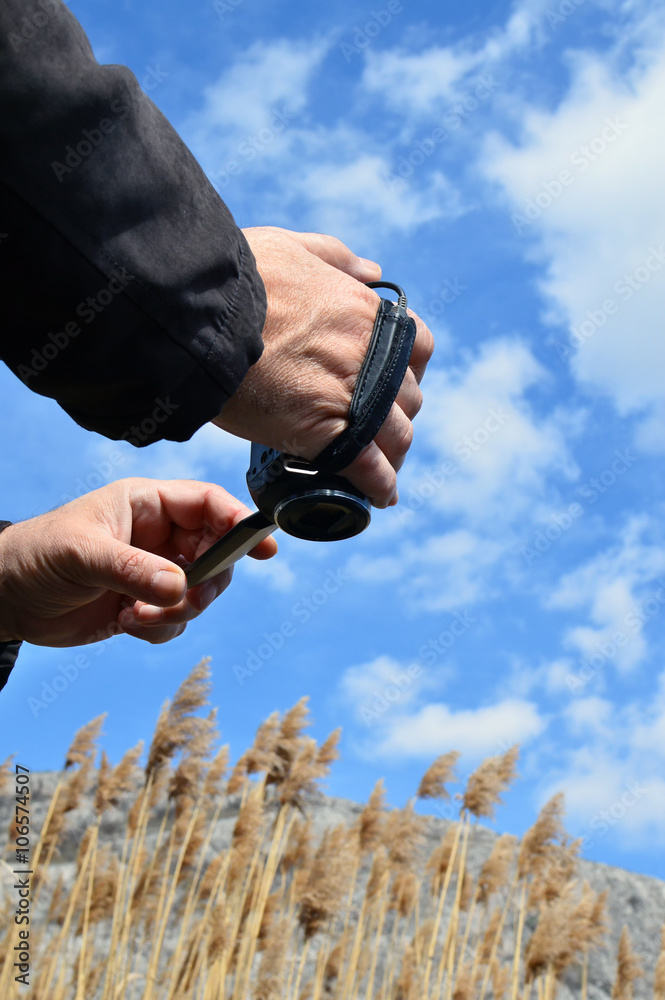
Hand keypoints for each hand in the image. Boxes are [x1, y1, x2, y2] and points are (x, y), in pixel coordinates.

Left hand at [0, 478, 276, 646]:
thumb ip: (132, 570)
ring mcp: (153, 571)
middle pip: (215, 554)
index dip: (239, 522)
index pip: (208, 504)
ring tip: (137, 618)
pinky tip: (126, 625)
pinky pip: (177, 619)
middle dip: (206, 584)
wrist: (5, 597)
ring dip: (179, 612)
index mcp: (147, 504)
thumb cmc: (36, 555)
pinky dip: (162, 630)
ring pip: (200, 592)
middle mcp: (157, 535)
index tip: (264, 549)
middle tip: (183, 601)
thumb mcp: (82, 554)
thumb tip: (179, 589)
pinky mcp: (145, 605)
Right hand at [215, 227, 433, 506]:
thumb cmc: (238, 277)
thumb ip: (337, 257)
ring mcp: (353, 397)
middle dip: (396, 416)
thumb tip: (371, 271)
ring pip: (396, 437)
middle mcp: (372, 356)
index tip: (388, 386)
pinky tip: (379, 498)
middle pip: (407, 397)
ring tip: (378, 472)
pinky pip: (370, 469)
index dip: (405, 371)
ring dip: (392, 456)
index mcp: (366, 312)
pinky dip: (380, 487)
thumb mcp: (293, 247)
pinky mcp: (327, 434)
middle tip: (377, 432)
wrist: (201, 314)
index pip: (417, 348)